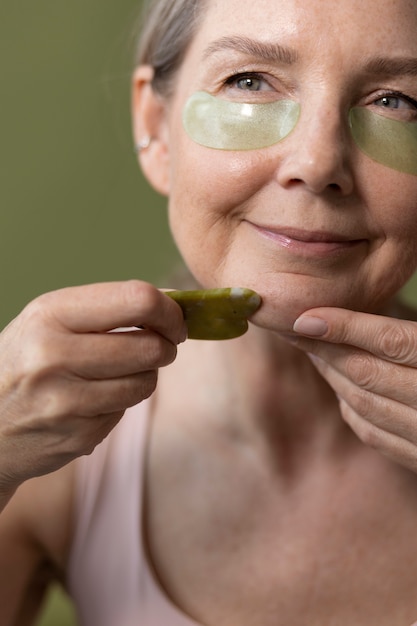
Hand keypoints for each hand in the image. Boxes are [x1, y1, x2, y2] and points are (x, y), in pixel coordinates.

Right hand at [0, 281, 185, 491]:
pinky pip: (127, 410)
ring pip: (146, 382)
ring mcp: (65, 401)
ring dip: (146, 375)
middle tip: (158, 346)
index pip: (137, 300)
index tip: (174, 320)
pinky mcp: (78, 436)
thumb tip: (172, 303)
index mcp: (50, 314)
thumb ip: (105, 308)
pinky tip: (95, 398)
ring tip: (121, 371)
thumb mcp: (49, 319)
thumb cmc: (27, 359)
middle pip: (151, 346)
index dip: (169, 310)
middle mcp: (53, 356)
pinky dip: (122, 401)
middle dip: (165, 346)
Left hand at [292, 307, 416, 472]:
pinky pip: (377, 436)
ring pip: (366, 405)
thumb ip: (414, 335)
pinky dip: (351, 409)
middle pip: (369, 374)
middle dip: (326, 350)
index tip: (306, 316)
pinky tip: (340, 388)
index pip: (394, 343)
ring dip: (332, 377)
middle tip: (298, 329)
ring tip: (313, 350)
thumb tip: (375, 319)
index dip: (346, 326)